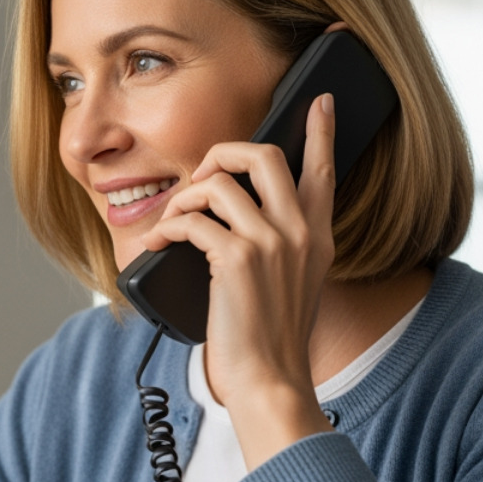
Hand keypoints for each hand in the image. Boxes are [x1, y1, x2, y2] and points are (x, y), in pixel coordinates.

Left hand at [143, 93, 336, 466]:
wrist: (269, 379)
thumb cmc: (272, 338)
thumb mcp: (296, 284)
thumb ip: (284, 245)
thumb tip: (241, 212)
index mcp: (318, 237)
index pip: (324, 171)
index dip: (322, 132)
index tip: (321, 102)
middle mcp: (300, 232)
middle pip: (264, 156)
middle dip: (222, 153)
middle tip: (201, 177)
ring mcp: (271, 243)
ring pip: (219, 184)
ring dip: (185, 199)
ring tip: (173, 222)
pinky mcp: (237, 259)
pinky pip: (192, 220)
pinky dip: (167, 228)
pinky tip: (157, 243)